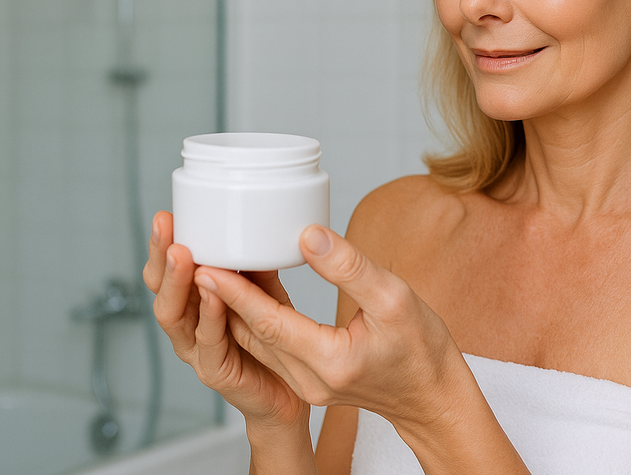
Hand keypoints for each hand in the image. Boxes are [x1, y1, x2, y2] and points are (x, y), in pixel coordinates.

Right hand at [143, 211, 309, 429]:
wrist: (290, 393)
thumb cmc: (273, 341)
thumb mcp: (266, 293)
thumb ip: (256, 268)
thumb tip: (256, 228)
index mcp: (193, 304)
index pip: (167, 271)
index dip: (163, 243)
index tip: (168, 213)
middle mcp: (188, 326)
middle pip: (160, 289)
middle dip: (160, 255)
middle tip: (165, 224)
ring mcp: (197, 350)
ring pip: (174, 314)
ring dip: (177, 281)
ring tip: (181, 252)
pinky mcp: (215, 371)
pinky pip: (208, 341)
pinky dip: (208, 315)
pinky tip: (211, 294)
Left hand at [191, 225, 464, 430]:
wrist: (433, 395)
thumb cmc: (422, 347)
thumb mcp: (395, 298)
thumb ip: (349, 267)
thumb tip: (309, 236)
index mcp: (330, 361)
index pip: (269, 322)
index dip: (236, 293)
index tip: (207, 266)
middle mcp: (310, 379)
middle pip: (254, 334)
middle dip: (222, 296)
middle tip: (197, 258)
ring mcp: (307, 383)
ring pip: (258, 342)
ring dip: (233, 308)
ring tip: (214, 268)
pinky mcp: (310, 380)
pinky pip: (272, 348)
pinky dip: (256, 320)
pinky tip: (250, 292)